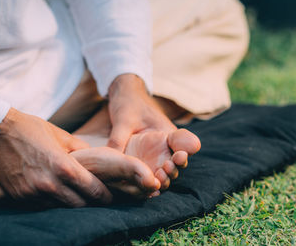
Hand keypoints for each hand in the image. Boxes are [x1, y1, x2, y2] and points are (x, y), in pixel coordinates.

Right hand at [0, 108, 111, 206]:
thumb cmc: (32, 129)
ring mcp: (33, 193)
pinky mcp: (20, 197)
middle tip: (96, 198)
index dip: (105, 195)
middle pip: (79, 204)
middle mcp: (49, 184)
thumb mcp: (62, 135)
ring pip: (61, 207)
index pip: (93, 189)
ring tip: (76, 195)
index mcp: (64, 167)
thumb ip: (81, 150)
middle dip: (90, 202)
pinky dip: (52, 201)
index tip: (109, 197)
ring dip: (70, 202)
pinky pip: (43, 205)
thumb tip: (95, 159)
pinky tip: (56, 193)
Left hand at [107, 74, 200, 188]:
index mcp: (167, 133)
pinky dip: (147, 186)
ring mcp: (154, 160)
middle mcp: (164, 149)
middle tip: (165, 169)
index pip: (184, 144)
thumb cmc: (128, 106)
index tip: (179, 155)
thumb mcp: (123, 120)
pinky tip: (145, 192)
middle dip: (173, 170)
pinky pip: (147, 179)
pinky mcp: (142, 167)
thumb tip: (111, 157)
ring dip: (162, 180)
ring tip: (156, 181)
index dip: (185, 151)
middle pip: (175, 165)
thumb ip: (119, 138)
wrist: (121, 103)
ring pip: (163, 175)